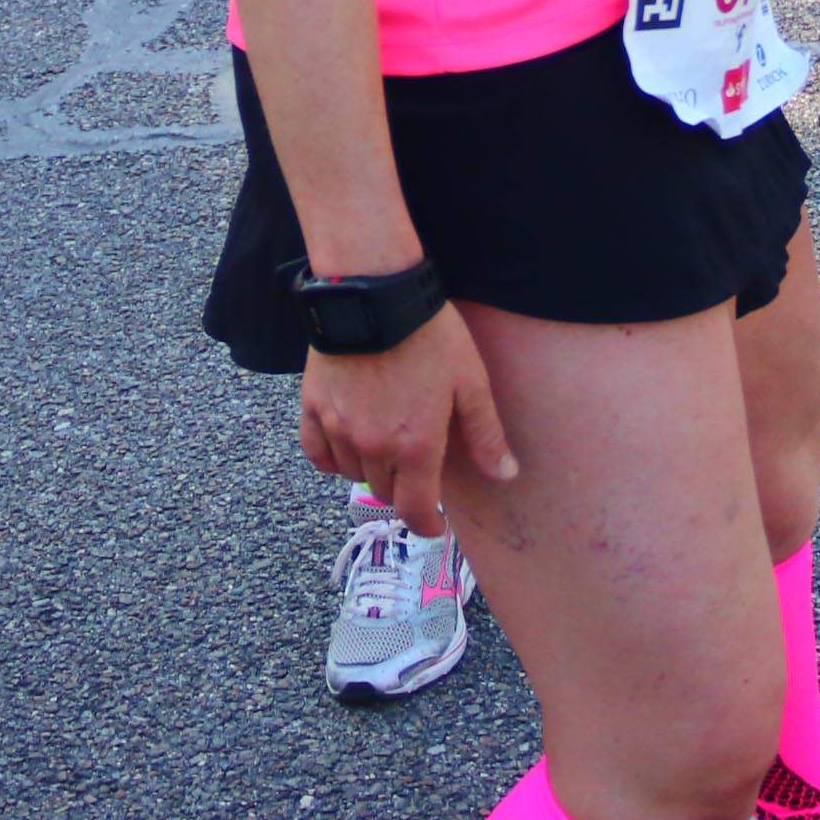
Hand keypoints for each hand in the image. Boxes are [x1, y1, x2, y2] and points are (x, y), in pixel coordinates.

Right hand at [300, 300, 516, 535]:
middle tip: (417, 471)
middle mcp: (374, 446)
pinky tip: (346, 448)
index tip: (434, 526)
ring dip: (372, 471)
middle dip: (404, 490)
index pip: (416, 510)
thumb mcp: (469, 383)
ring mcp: (339, 428)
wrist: (375, 293)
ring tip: (388, 448)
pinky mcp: (314, 407)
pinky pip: (318, 454)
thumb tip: (506, 476)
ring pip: (353, 473)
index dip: (427, 525)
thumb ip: (485, 435)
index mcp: (416, 446)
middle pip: (385, 492)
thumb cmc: (430, 335)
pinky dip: (332, 459)